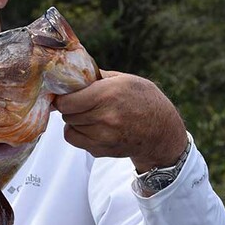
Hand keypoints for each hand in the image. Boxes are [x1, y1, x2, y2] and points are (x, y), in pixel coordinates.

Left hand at [53, 70, 186, 170]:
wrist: (162, 132)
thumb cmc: (145, 101)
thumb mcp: (125, 79)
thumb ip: (97, 77)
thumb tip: (73, 73)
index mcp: (108, 94)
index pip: (67, 101)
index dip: (62, 97)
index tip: (65, 95)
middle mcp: (105, 117)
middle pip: (67, 114)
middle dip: (70, 108)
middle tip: (80, 103)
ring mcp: (103, 137)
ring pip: (69, 128)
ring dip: (75, 121)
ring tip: (90, 115)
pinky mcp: (102, 150)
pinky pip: (75, 141)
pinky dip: (78, 134)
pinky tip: (92, 127)